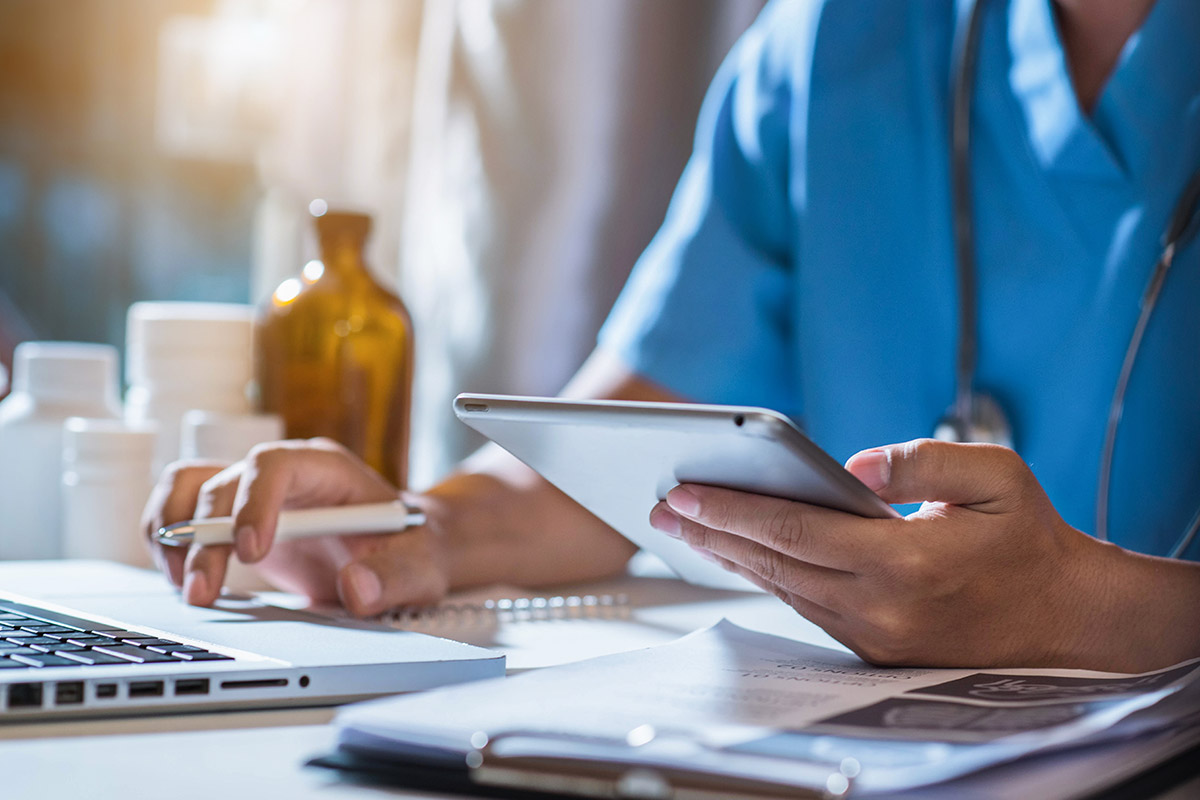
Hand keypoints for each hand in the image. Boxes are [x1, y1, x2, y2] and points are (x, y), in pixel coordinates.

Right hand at [141, 438, 449, 615]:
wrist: (402, 549)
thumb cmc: (411, 548)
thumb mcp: (421, 565)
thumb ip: (396, 576)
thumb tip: (357, 588)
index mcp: (327, 469)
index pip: (275, 464)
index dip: (254, 503)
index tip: (250, 553)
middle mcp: (282, 472)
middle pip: (222, 484)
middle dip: (204, 540)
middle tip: (203, 594)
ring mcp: (252, 491)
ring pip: (185, 486)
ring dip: (171, 534)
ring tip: (185, 588)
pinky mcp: (232, 517)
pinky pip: (180, 510)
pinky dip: (168, 543)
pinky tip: (183, 582)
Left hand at [649, 439, 1116, 668]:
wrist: (1066, 620)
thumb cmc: (1029, 540)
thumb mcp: (997, 476)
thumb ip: (922, 459)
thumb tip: (853, 465)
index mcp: (903, 563)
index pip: (793, 533)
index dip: (730, 510)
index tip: (681, 492)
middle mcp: (879, 607)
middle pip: (771, 564)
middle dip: (709, 533)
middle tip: (659, 506)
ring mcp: (873, 634)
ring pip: (781, 588)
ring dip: (729, 557)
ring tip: (685, 526)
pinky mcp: (873, 647)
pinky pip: (805, 605)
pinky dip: (766, 576)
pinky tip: (741, 554)